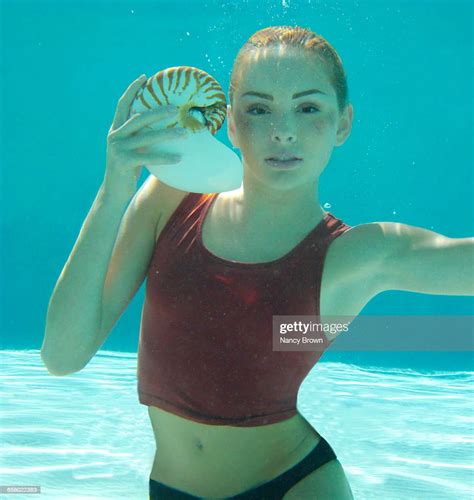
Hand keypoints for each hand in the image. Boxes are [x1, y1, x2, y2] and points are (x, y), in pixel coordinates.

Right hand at [104, 75, 186, 198]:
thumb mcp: (132, 149)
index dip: (133, 90)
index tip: (144, 77)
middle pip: (139, 118)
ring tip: (186, 133)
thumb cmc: (127, 169)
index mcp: (115, 129)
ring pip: (147, 137)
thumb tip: (162, 126)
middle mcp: (115, 136)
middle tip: (176, 108)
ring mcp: (118, 149)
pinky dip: (164, 158)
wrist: (113, 192)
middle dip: (158, 111)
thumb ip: (140, 136)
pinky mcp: (124, 162)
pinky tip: (179, 158)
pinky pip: (148, 157)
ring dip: (168, 134)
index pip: (123, 104)